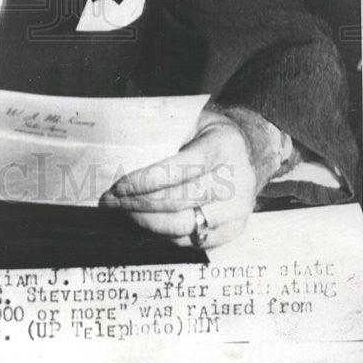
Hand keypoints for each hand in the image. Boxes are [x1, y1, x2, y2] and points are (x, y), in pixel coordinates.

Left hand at [99, 113, 256, 248]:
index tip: (118, 186)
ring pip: (183, 226)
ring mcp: (237, 209)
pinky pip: (191, 241)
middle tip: (111, 202)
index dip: (143, 181)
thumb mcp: (193, 121)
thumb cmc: (211, 134)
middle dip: (138, 204)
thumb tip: (123, 152)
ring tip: (123, 214)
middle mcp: (236, 180)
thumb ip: (165, 134)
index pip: (177, 170)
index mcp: (222, 147)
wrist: (251, 151)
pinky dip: (163, 236)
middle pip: (177, 201)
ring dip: (146, 223)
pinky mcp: (234, 230)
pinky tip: (144, 224)